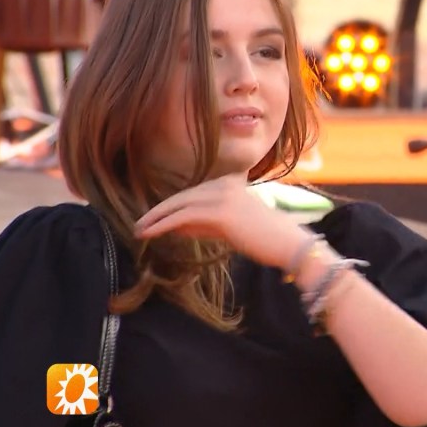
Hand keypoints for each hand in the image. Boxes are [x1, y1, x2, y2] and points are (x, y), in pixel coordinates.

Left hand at [134, 174, 309, 269]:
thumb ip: (204, 224)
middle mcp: (225, 184)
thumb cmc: (264, 239)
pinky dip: (162, 225)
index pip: (193, 193)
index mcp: (230, 182)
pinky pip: (183, 217)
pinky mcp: (220, 212)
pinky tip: (149, 233)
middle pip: (183, 196)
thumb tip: (176, 228)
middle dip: (159, 211)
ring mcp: (222, 196)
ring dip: (155, 218)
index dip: (171, 206)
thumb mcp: (229, 228)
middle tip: (140, 224)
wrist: (287, 244)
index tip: (153, 218)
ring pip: (179, 205)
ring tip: (139, 230)